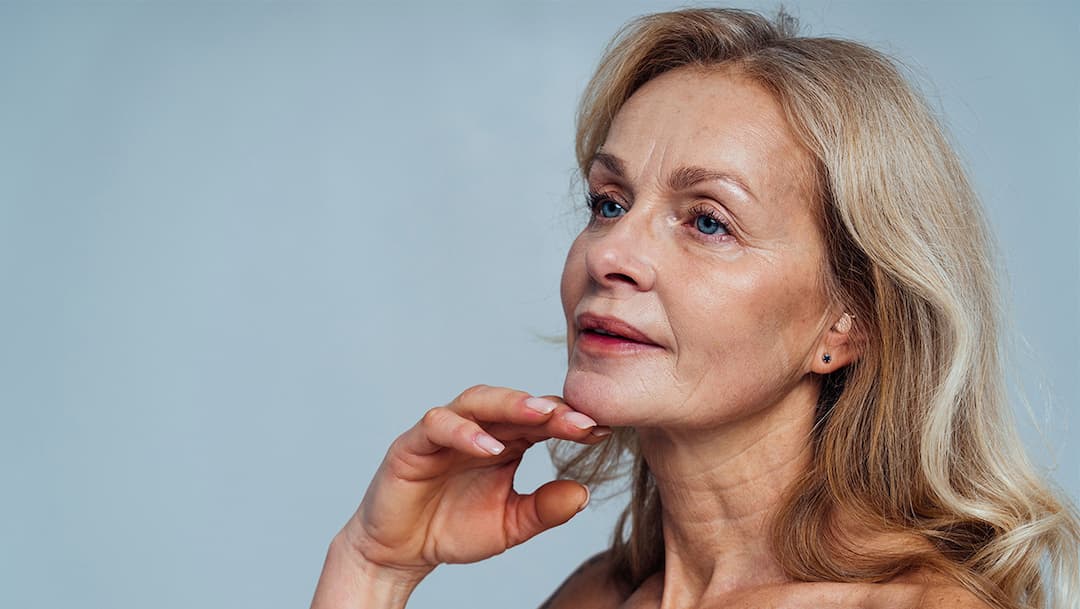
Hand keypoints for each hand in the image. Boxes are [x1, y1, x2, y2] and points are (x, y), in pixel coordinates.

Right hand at [339, 385, 609, 581]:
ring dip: (510, 405)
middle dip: (549, 408)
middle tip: (581, 418)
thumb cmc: (453, 529)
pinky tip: (490, 447)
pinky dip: (464, 432)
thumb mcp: (510, 525)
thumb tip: (584, 493)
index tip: (603, 431)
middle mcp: (477, 428)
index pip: (541, 421)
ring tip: (542, 414)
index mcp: (505, 442)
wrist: (400, 553)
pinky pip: (438, 425)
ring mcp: (444, 431)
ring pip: (478, 401)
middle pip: (515, 404)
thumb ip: (544, 509)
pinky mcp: (413, 443)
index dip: (570, 423)